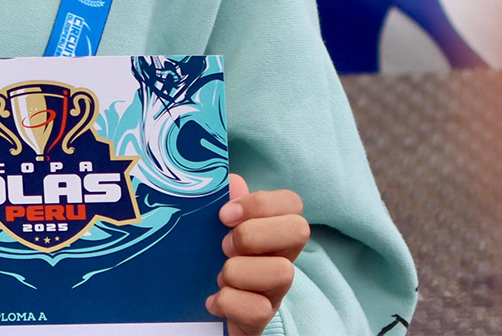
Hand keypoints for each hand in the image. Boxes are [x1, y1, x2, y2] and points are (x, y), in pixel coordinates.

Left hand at [206, 174, 309, 334]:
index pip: (292, 203)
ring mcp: (275, 292)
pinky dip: (228, 303)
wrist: (202, 317)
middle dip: (253, 234)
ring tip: (219, 276)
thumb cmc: (209, 263)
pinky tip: (213, 301)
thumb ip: (221, 203)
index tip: (225, 214)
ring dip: (238, 271)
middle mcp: (281, 259)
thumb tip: (233, 180)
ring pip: (283, 272)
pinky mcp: (261, 320)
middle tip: (224, 246)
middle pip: (299, 229)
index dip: (260, 203)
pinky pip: (258, 309)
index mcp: (270, 232)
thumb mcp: (212, 230)